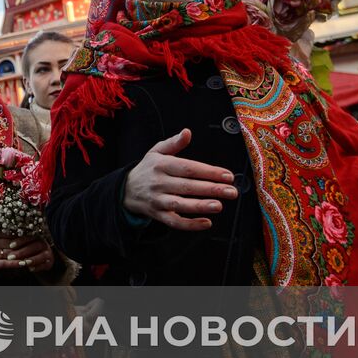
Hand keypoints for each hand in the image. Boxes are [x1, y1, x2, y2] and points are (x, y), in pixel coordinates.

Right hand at [0, 234, 53, 280]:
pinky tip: (25, 263)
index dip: (20, 234)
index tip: (32, 234)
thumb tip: (16, 231)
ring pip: (10, 253)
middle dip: (25, 244)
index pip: (8, 233)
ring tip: (35, 253)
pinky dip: (16, 263)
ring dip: (23, 254)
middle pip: (11, 243)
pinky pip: (6, 263)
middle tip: (38, 243)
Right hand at [122, 128, 236, 230]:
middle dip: (211, 189)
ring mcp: (158, 200)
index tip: (227, 175)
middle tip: (231, 191)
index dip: (208, 172)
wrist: (126, 190)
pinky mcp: (158, 215)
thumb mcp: (156, 152)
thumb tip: (187, 132)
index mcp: (161, 165)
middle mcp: (159, 183)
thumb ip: (174, 143)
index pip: (188, 168)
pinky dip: (190, 224)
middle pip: (187, 186)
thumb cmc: (147, 169)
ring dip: (200, 206)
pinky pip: (174, 222)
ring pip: (181, 205)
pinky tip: (206, 223)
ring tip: (219, 205)